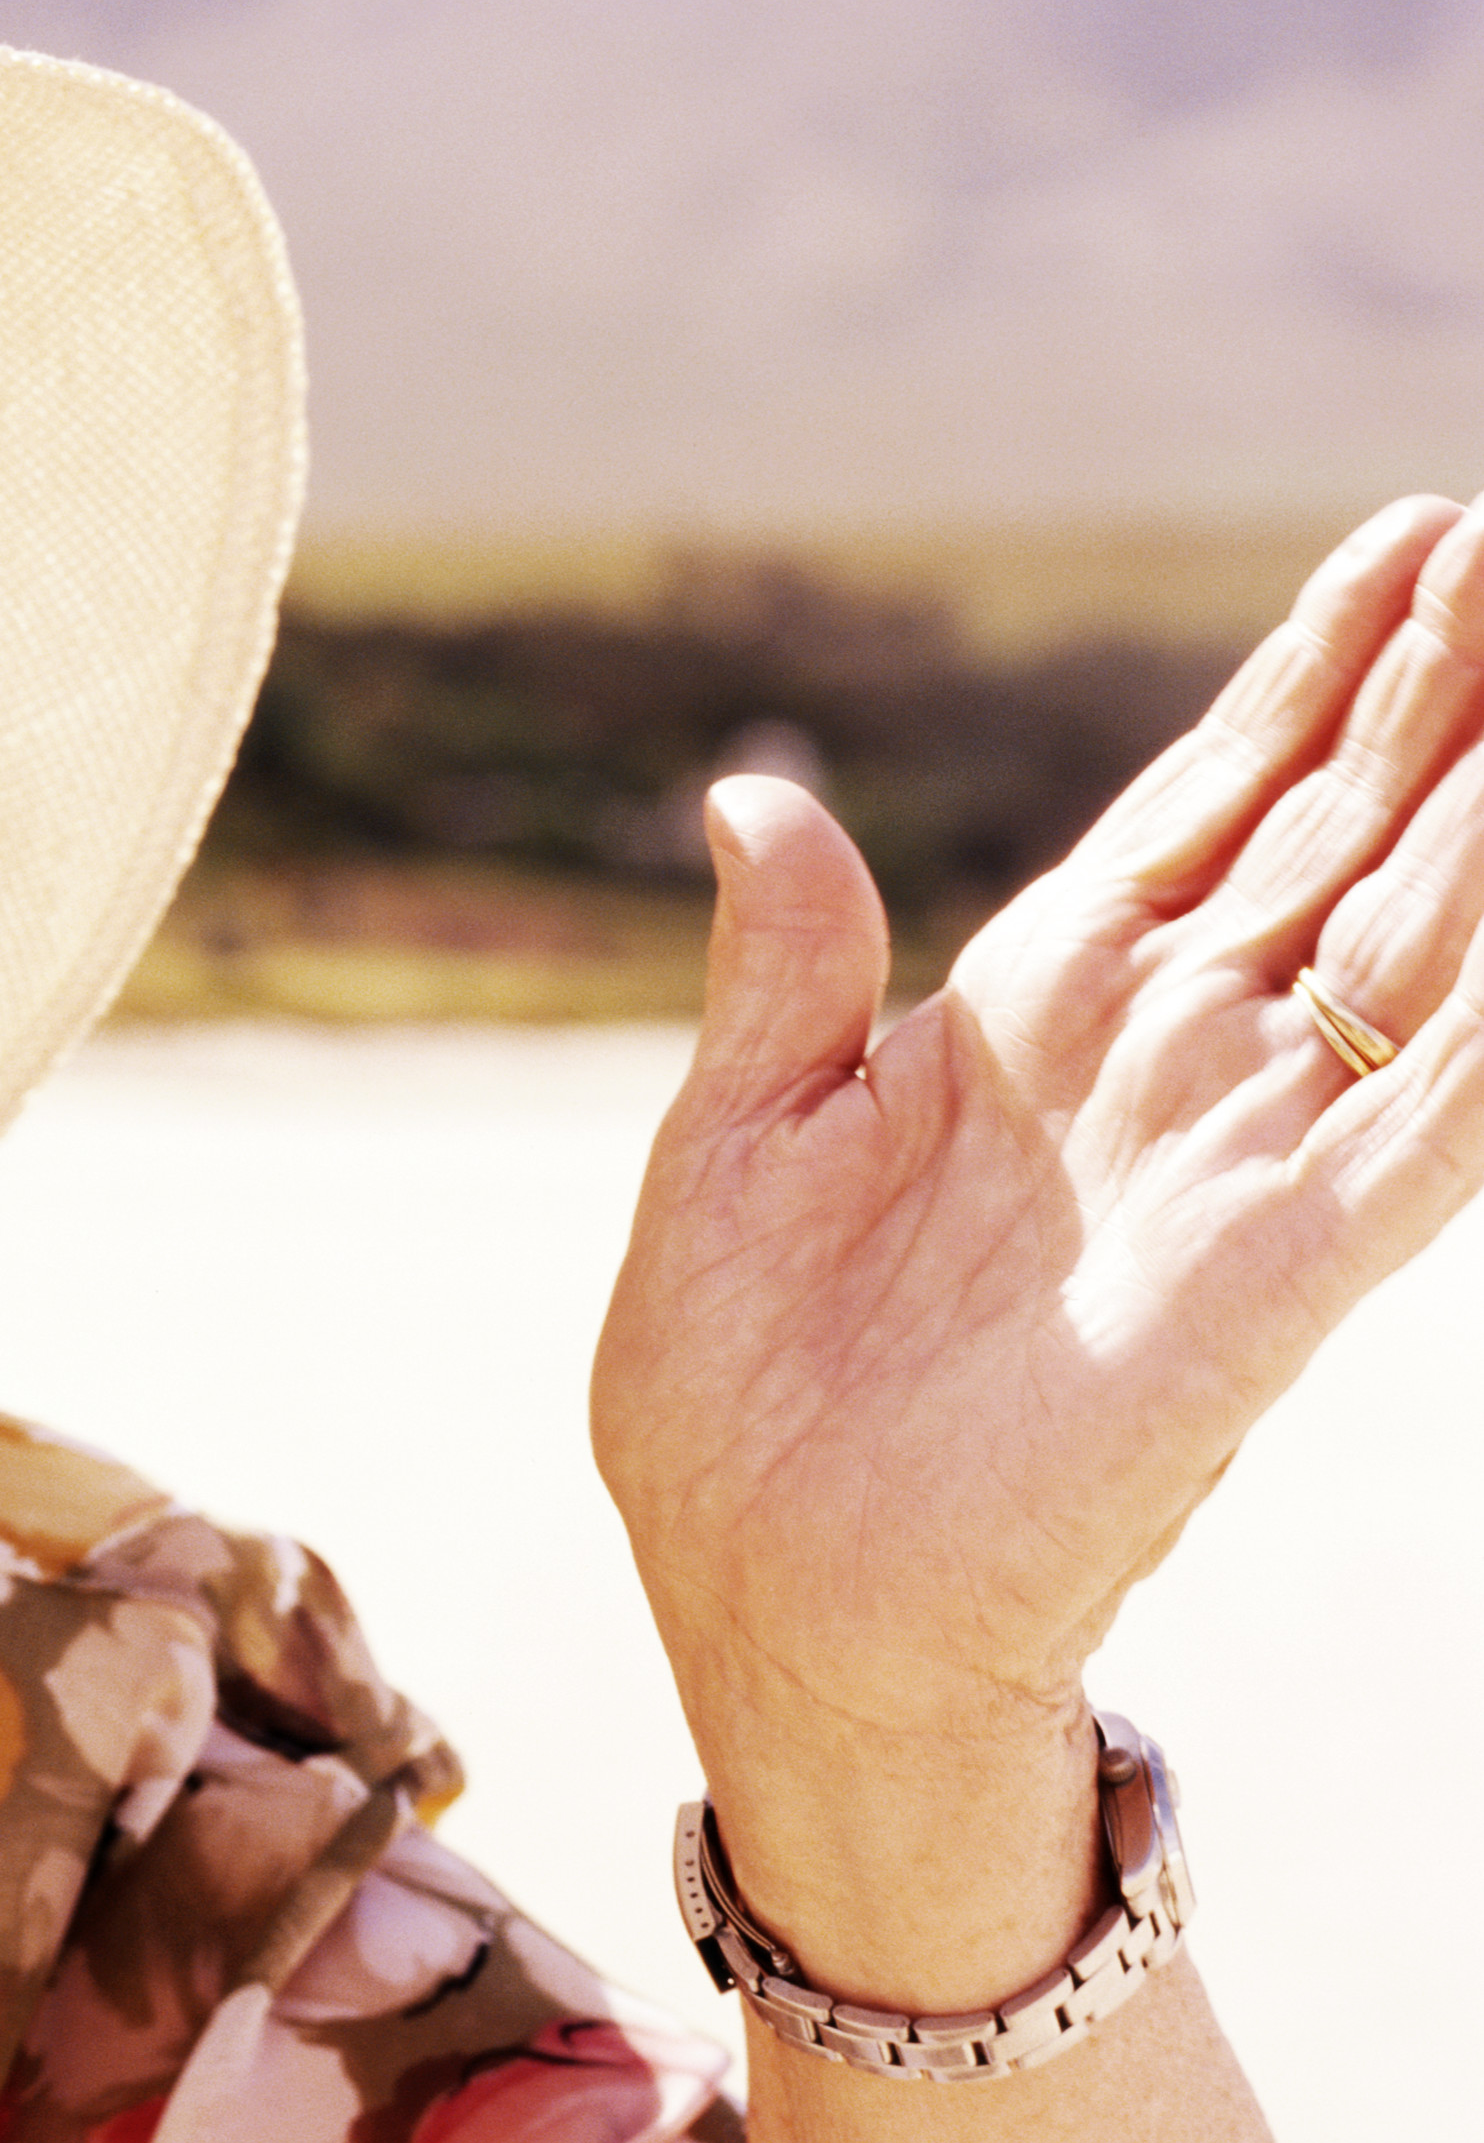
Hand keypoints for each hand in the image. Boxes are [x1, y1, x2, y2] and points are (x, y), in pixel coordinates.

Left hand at [593, 495, 1483, 1997]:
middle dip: (1449, 685)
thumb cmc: (737, 1403)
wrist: (772, 1603)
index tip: (1412, 539)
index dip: (1314, 674)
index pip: (1213, 803)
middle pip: (1348, 831)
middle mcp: (1163, 1063)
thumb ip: (783, 968)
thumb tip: (756, 791)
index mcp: (1031, 1013)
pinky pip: (1442, 1125)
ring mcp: (1239, 1158)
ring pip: (1426, 934)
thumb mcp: (730, 1144)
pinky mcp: (1279, 1271)